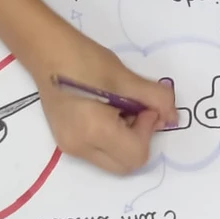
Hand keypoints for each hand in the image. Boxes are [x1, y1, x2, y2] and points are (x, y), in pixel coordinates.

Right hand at [26, 34, 176, 174]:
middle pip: (126, 165)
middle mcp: (80, 149)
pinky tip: (105, 112)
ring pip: (114, 160)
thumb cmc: (85, 61)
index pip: (137, 155)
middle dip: (139, 139)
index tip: (143, 106)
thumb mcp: (126, 78)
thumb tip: (173, 118)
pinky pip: (100, 152)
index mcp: (94, 133)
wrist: (46, 52)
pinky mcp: (66, 142)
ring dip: (126, 139)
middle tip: (134, 109)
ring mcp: (70, 148)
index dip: (148, 130)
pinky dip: (112, 138)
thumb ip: (156, 99)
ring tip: (117, 108)